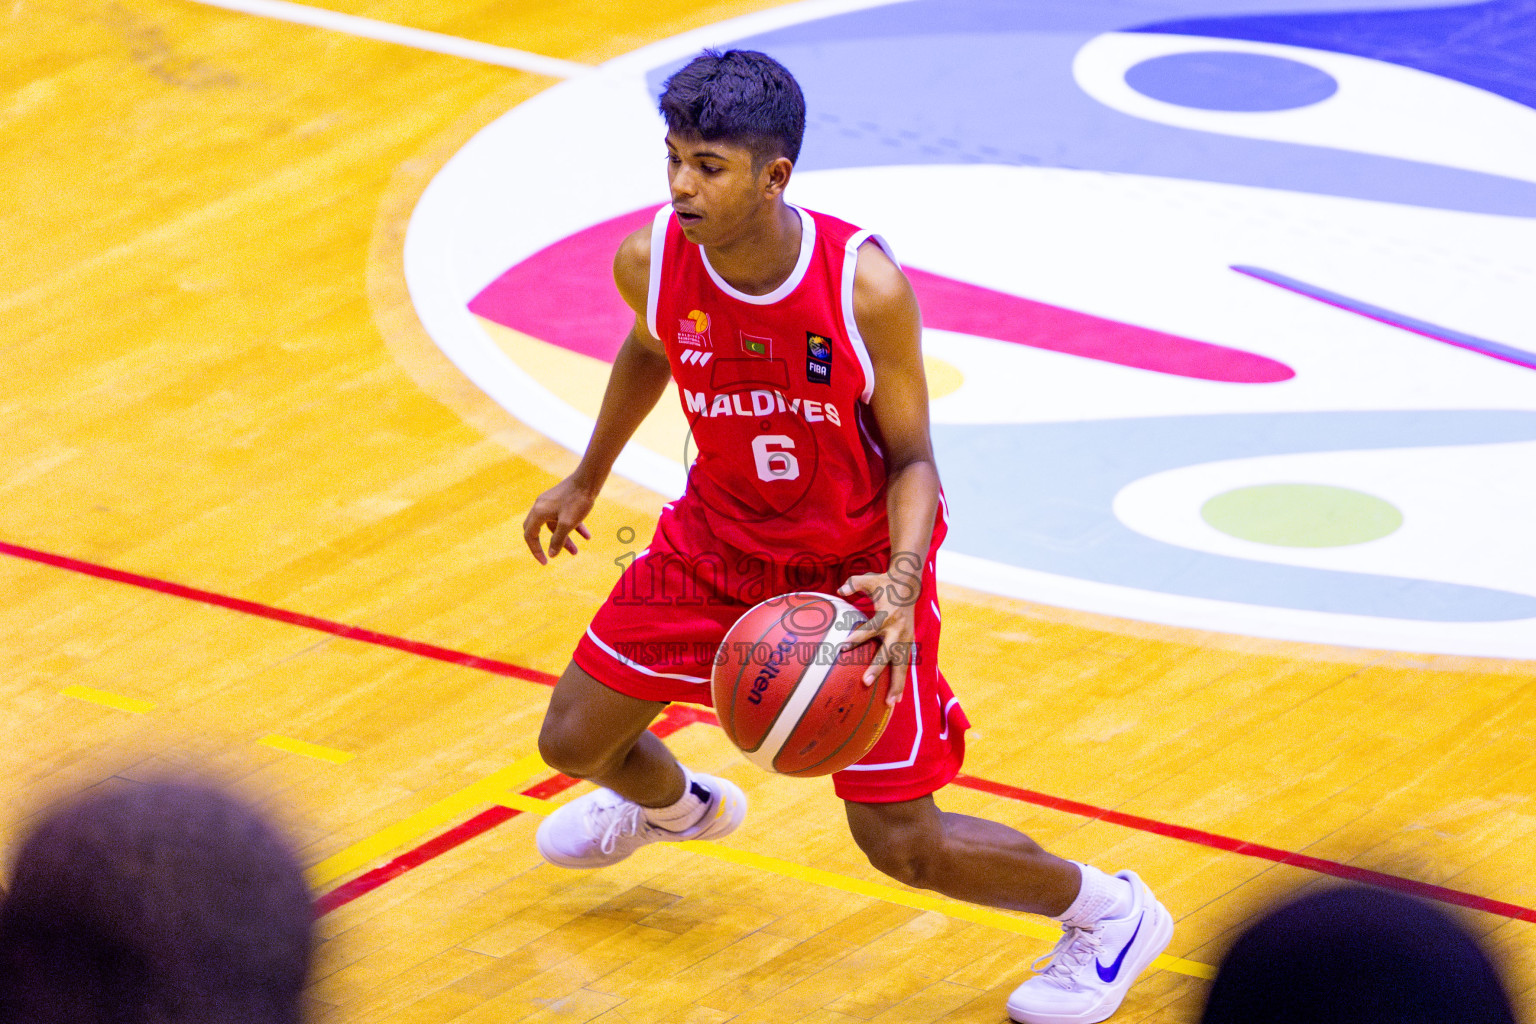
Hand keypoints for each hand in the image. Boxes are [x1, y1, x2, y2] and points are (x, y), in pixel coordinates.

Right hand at [522, 477, 594, 564]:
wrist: (589, 479)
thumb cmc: (577, 501)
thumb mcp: (568, 524)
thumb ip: (558, 540)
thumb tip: (552, 554)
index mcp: (538, 512)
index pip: (530, 536)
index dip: (535, 551)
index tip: (545, 562)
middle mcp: (540, 506)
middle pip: (537, 530)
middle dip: (547, 544)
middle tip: (553, 556)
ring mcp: (550, 502)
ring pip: (554, 525)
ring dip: (564, 538)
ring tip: (576, 551)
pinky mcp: (560, 500)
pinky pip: (562, 517)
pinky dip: (572, 527)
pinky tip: (586, 536)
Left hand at [837, 567, 919, 706]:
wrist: (909, 584)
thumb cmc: (885, 583)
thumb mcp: (869, 579)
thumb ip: (854, 583)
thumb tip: (839, 589)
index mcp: (886, 615)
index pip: (869, 629)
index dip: (856, 638)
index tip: (842, 647)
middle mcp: (897, 630)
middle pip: (888, 653)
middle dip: (877, 668)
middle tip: (865, 682)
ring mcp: (905, 638)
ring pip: (901, 665)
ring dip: (896, 684)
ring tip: (890, 703)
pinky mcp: (908, 643)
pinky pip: (904, 665)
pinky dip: (901, 682)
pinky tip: (896, 698)